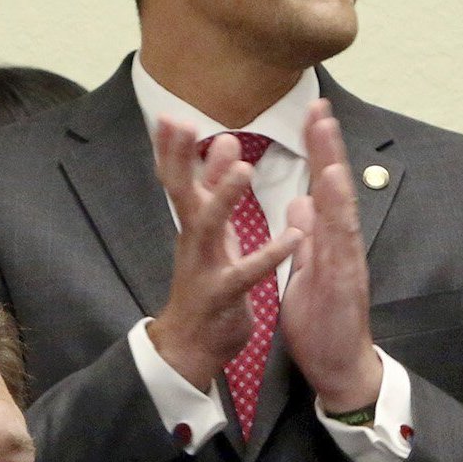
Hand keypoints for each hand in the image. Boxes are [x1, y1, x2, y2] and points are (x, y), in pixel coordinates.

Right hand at [146, 118, 298, 395]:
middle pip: (181, 193)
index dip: (174, 147)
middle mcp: (193, 240)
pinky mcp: (224, 295)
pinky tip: (292, 239)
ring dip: (225, 198)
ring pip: (209, 227)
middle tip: (181, 124)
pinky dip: (268, 256)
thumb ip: (216, 189)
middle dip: (180, 159)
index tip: (170, 115)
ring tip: (245, 170)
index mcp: (193, 222)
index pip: (178, 177)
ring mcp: (205, 267)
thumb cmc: (206, 283)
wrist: (191, 346)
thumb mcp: (210, 233)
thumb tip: (224, 142)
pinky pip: (246, 274)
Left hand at [280, 99, 382, 414]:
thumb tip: (302, 201)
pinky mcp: (347, 282)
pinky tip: (332, 188)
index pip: (321, 187)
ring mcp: (347, 261)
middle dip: (327, 145)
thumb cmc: (323, 321)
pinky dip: (339, 214)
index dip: (316, 151)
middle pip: (335, 188)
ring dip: (335, 168)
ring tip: (327, 133)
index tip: (310, 113)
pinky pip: (342, 244)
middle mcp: (341, 244)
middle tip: (319, 104)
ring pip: (342, 209)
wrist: (339, 367)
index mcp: (328, 240)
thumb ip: (307, 237)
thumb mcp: (306, 271)